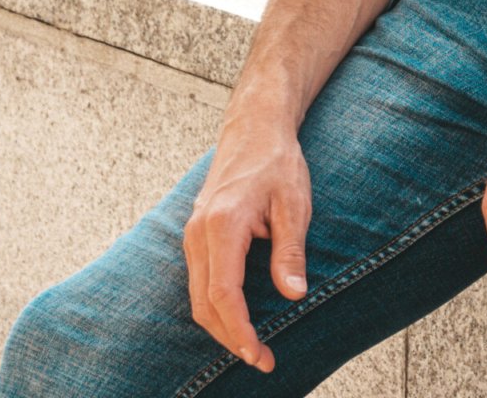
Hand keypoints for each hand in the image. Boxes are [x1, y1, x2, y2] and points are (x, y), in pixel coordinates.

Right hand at [183, 120, 311, 372]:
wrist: (254, 128)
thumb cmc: (277, 161)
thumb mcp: (294, 203)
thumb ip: (290, 250)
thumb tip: (293, 294)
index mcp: (222, 224)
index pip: (223, 295)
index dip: (240, 331)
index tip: (261, 355)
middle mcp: (198, 232)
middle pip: (204, 304)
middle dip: (231, 338)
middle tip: (264, 359)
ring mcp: (192, 233)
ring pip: (197, 296)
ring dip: (221, 326)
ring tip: (254, 346)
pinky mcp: (195, 234)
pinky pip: (198, 281)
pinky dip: (215, 306)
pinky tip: (238, 318)